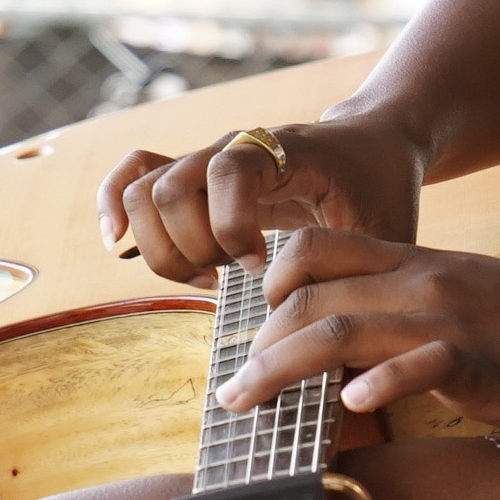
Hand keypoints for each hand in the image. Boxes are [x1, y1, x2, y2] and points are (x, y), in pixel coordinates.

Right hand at [96, 109, 429, 284]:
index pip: (228, 172)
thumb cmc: (382, 191)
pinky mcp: (193, 173)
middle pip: (171, 188)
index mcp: (284, 150)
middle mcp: (234, 147)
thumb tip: (343, 353)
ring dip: (163, 246)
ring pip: (145, 190)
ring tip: (208, 276)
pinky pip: (134, 174)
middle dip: (193, 249)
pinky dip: (114, 205)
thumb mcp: (386, 232)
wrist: (374, 146)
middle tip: (232, 279)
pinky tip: (120, 244)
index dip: (232, 227)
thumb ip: (364, 277)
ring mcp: (207, 158)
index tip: (260, 267)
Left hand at [216, 228, 499, 431]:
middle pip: (309, 296)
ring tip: (247, 402)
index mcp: (409, 261)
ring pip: (342, 329)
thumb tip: (334, 353)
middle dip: (256, 344)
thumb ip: (395, 311)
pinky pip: (420, 365)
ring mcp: (447, 319)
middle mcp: (418, 281)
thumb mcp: (452, 298)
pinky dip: (380, 383)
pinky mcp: (480, 361)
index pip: (312, 249)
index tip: (248, 333)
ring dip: (281, 367)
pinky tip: (354, 406)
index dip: (267, 285)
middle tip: (232, 389)